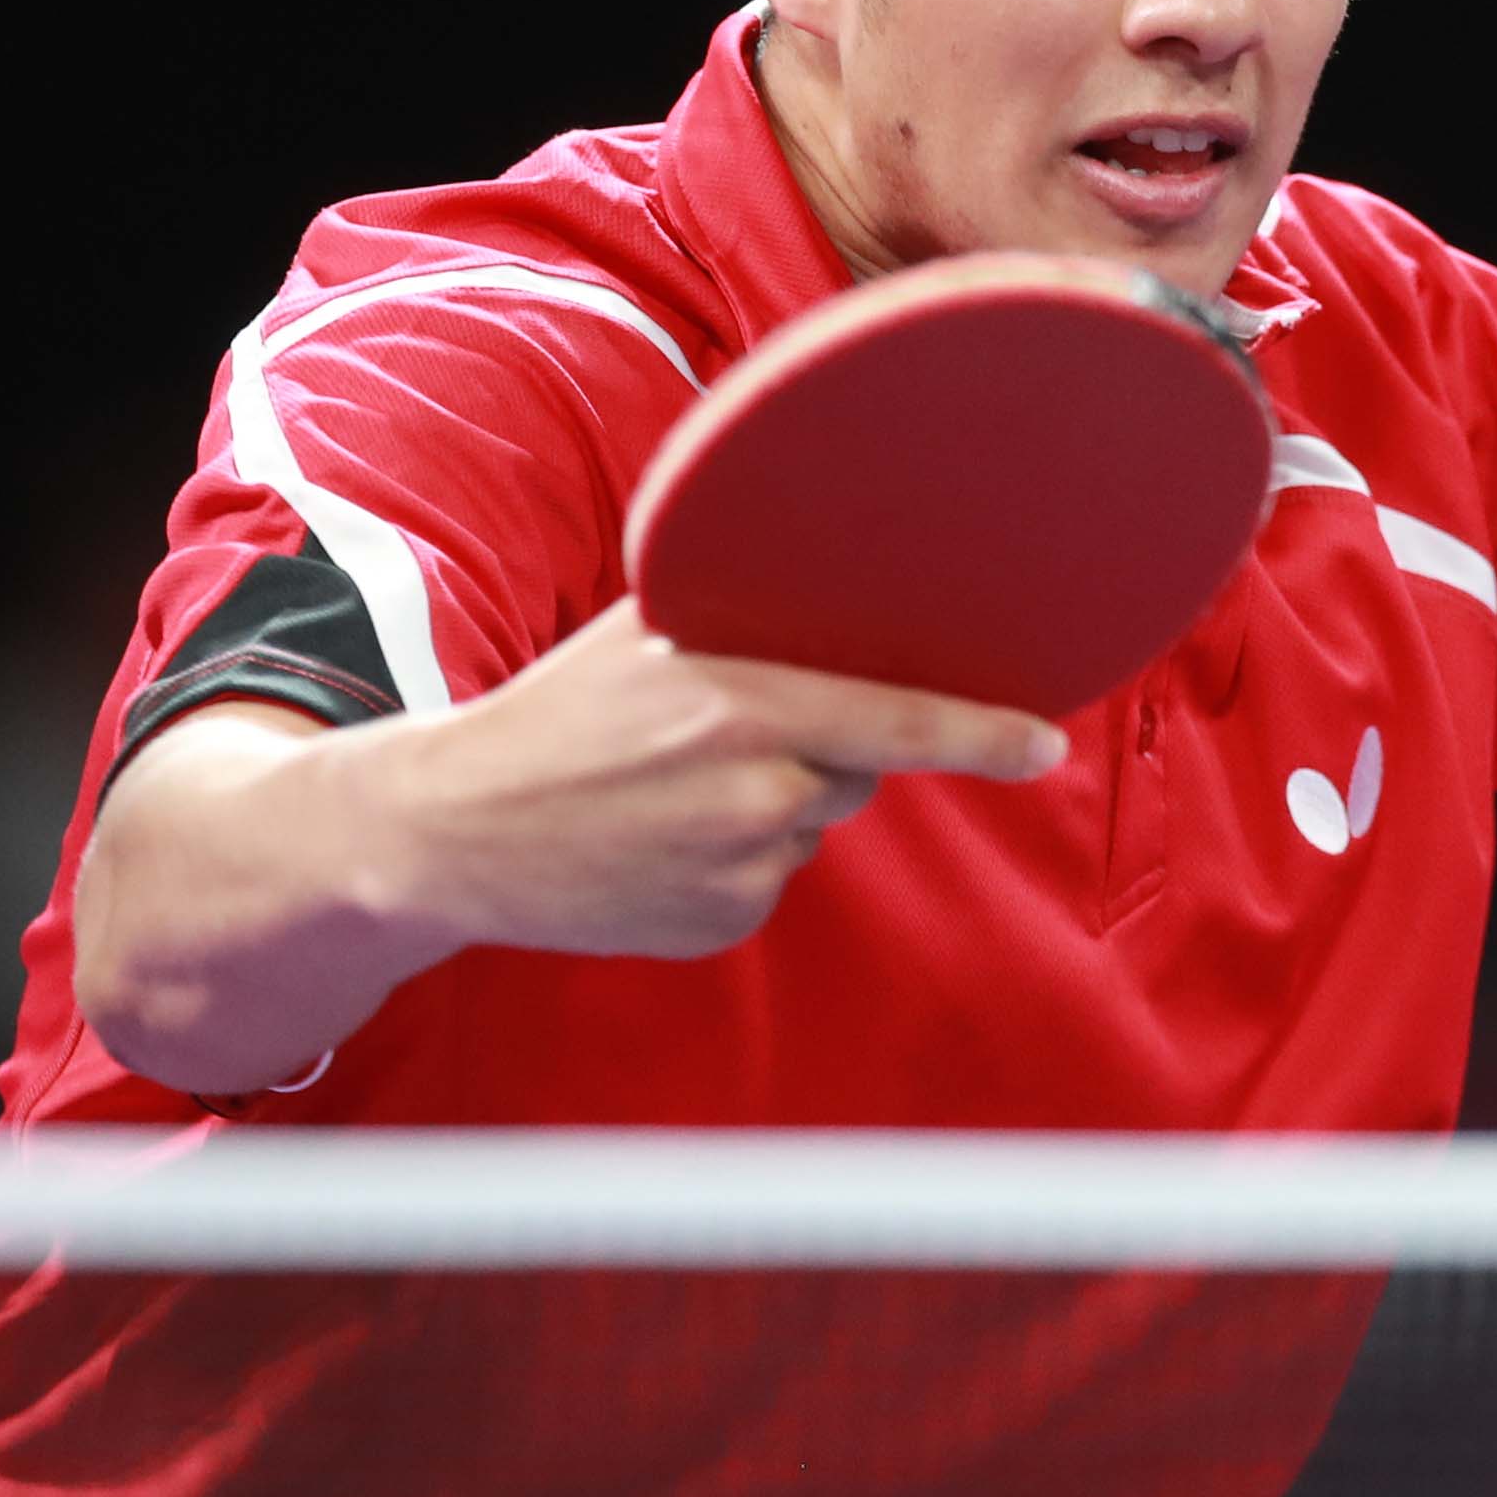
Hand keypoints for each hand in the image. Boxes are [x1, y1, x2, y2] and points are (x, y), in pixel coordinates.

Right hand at [368, 598, 1067, 958]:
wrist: (451, 832)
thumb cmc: (555, 714)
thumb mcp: (644, 635)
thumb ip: (744, 612)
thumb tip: (842, 570)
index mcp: (741, 707)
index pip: (895, 720)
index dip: (981, 733)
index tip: (1044, 741)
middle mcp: (752, 793)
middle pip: (853, 768)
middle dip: (814, 747)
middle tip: (712, 735)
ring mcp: (739, 871)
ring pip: (810, 824)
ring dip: (769, 802)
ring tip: (667, 790)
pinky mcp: (721, 926)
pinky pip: (769, 879)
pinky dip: (735, 859)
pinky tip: (660, 841)